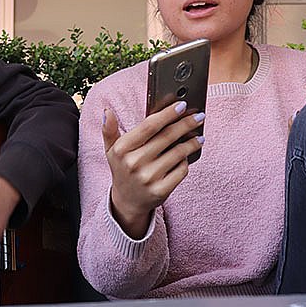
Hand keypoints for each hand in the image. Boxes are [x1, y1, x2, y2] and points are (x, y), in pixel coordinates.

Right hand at [104, 102, 203, 238]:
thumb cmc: (122, 169)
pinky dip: (186, 161)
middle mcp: (134, 163)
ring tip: (199, 136)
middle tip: (199, 116)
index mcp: (122, 149)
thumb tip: (107, 112)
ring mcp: (148, 178)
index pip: (149, 126)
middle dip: (186, 124)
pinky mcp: (161, 190)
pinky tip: (187, 156)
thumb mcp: (111, 150)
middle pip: (167, 137)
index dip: (167, 114)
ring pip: (178, 153)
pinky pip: (181, 170)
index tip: (182, 105)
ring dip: (192, 142)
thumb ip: (108, 130)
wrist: (127, 201)